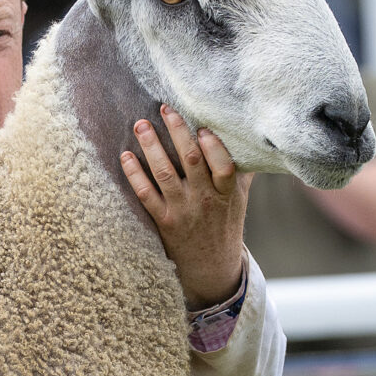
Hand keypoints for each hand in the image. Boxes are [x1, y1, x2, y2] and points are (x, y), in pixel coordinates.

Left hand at [120, 104, 250, 307]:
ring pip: (165, 174)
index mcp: (227, 193)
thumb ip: (241, 170)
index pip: (224, 166)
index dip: (213, 145)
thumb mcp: (240, 198)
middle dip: (177, 132)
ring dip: (151, 147)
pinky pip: (146, 194)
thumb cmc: (225, 224)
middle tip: (165, 108)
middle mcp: (205, 200)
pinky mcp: (163, 221)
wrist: (211, 266)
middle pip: (191, 161)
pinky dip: (134, 174)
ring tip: (141, 124)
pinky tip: (126, 156)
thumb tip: (249, 137)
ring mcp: (182, 210)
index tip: (202, 126)